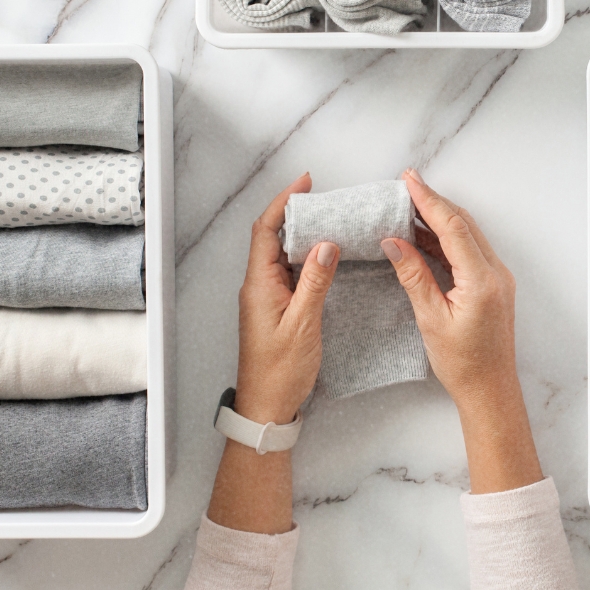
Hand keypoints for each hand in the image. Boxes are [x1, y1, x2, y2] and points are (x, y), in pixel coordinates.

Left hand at [235, 173, 340, 424]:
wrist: (266, 406)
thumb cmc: (280, 371)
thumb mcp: (303, 324)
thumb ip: (315, 282)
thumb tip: (326, 244)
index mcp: (259, 285)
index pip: (266, 231)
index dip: (284, 203)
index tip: (305, 183)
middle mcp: (258, 286)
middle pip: (272, 238)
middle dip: (295, 213)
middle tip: (324, 199)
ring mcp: (266, 297)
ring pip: (282, 255)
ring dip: (302, 236)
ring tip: (330, 222)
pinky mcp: (276, 308)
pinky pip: (289, 273)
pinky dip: (307, 259)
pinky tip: (326, 259)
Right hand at [383, 169, 541, 492]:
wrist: (490, 389)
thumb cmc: (462, 363)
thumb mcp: (431, 319)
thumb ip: (413, 276)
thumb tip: (393, 242)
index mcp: (482, 279)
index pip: (453, 226)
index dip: (429, 200)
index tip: (408, 180)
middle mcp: (496, 272)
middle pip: (463, 223)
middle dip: (434, 202)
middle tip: (405, 184)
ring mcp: (497, 277)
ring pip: (467, 235)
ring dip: (439, 218)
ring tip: (408, 205)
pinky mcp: (492, 284)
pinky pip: (469, 250)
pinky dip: (447, 238)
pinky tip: (423, 235)